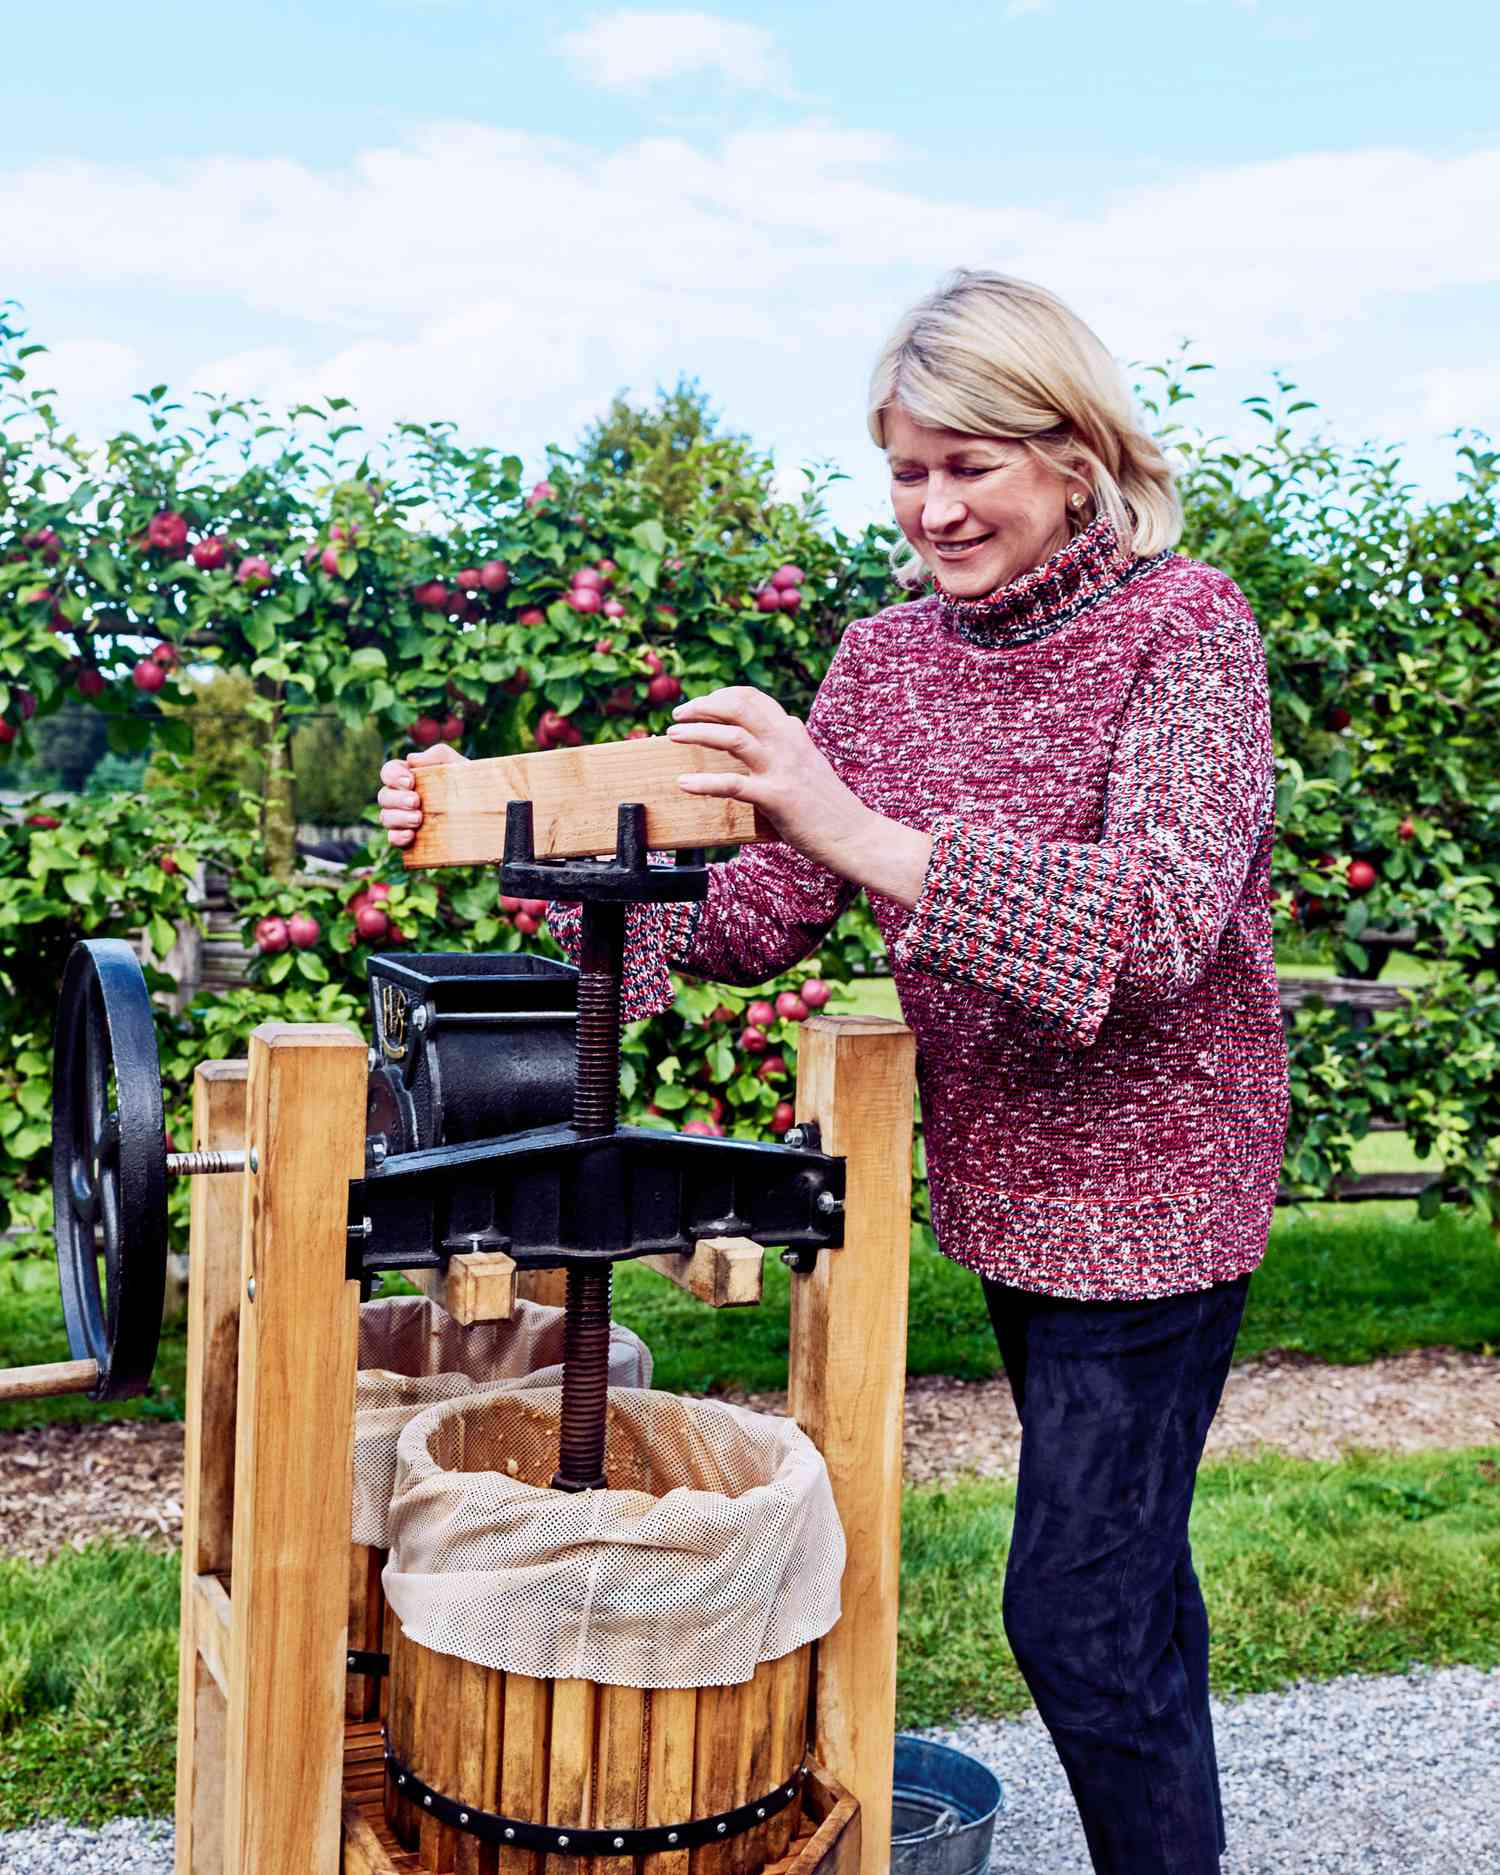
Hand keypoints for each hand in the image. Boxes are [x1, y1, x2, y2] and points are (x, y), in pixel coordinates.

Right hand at [378, 743, 466, 848]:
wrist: (486, 812)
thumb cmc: (469, 784)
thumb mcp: (459, 765)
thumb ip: (439, 754)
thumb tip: (412, 759)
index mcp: (409, 777)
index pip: (388, 771)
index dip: (393, 776)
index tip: (411, 782)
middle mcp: (402, 798)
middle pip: (384, 796)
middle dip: (397, 799)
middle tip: (417, 802)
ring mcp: (404, 819)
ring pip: (385, 818)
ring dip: (398, 818)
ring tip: (418, 819)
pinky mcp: (410, 838)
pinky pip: (393, 838)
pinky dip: (397, 836)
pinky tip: (411, 835)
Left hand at [666, 686, 932, 904]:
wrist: (855, 835)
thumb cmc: (829, 805)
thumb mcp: (811, 764)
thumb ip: (795, 743)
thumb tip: (787, 723)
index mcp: (793, 733)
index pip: (752, 698)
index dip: (720, 697)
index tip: (699, 705)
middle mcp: (787, 743)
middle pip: (739, 706)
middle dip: (702, 706)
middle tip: (678, 714)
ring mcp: (782, 769)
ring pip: (732, 737)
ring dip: (697, 733)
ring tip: (672, 734)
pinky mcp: (776, 797)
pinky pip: (732, 785)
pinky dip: (703, 782)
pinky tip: (683, 783)